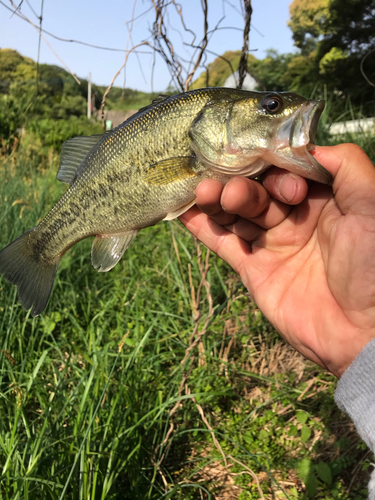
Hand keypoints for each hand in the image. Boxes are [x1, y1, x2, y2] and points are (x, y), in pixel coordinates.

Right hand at [179, 144, 374, 376]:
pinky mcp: (254, 269)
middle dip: (242, 185)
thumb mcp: (372, 203)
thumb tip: (306, 144)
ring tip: (204, 192)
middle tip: (232, 191)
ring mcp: (272, 243)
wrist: (362, 331)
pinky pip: (223, 243)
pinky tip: (183, 210)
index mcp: (322, 198)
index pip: (286, 171)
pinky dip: (202, 226)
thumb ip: (346, 164)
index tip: (281, 186)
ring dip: (218, 199)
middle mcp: (294, 217)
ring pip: (237, 213)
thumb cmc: (374, 265)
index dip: (277, 171)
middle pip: (257, 190)